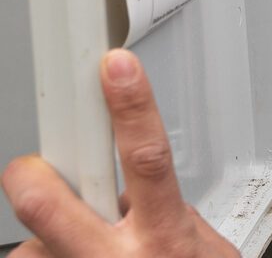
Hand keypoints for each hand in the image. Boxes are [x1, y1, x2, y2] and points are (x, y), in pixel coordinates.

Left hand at [2, 50, 237, 257]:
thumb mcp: (208, 249)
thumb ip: (170, 212)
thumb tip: (137, 188)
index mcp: (164, 237)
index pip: (146, 158)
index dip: (129, 107)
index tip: (117, 66)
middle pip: (48, 204)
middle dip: (31, 177)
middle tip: (28, 167)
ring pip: (33, 247)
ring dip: (47, 241)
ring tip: (76, 246)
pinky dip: (52, 257)